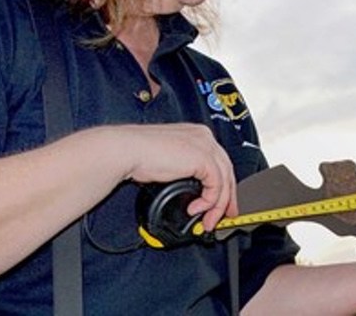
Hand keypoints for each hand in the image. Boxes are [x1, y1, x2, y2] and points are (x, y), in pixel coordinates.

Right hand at [117, 123, 237, 230]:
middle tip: (224, 216)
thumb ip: (184, 172)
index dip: (224, 184)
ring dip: (218, 206)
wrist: (127, 150)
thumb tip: (192, 192)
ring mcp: (205, 146)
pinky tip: (196, 209)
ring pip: (224, 181)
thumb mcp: (170, 163)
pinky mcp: (202, 158)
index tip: (222, 202)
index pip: (220, 161)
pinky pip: (216, 186)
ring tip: (207, 221)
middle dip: (228, 198)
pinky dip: (209, 202)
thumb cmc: (139, 154)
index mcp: (197, 135)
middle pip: (227, 170)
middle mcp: (204, 137)